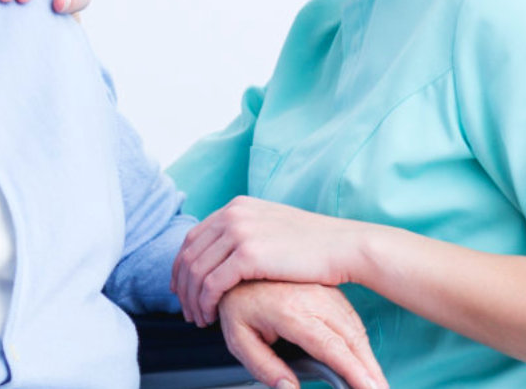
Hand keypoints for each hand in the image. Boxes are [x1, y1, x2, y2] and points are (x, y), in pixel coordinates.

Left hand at [173, 196, 371, 325]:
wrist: (344, 247)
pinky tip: (211, 316)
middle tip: (187, 310)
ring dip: (193, 299)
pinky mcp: (248, 255)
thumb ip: (248, 232)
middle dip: (183, 287)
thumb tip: (229, 250)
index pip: (194, 237)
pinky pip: (212, 284)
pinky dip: (206, 303)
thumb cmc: (315, 245)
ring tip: (199, 319)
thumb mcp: (273, 227)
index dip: (182, 266)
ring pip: (197, 272)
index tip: (181, 288)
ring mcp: (239, 232)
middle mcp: (233, 214)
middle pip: (190, 255)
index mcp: (236, 207)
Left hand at [218, 281, 386, 388]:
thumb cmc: (237, 300)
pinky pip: (352, 319)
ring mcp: (325, 293)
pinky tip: (363, 359)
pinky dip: (361, 342)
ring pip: (356, 330)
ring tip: (375, 382)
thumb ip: (263, 366)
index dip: (354, 371)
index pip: (330, 347)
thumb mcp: (238, 336)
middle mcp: (313, 300)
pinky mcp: (330, 291)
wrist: (239, 261)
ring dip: (369, 358)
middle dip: (370, 371)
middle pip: (352, 340)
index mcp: (290, 312)